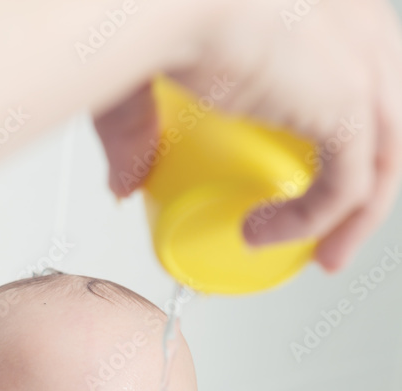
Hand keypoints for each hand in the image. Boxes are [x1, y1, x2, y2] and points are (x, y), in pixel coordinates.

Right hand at [94, 0, 401, 270]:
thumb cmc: (152, 14)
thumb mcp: (144, 83)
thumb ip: (138, 131)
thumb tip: (123, 184)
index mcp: (325, 7)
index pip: (363, 75)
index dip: (347, 137)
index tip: (308, 180)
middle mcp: (356, 25)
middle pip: (387, 120)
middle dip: (367, 187)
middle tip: (330, 237)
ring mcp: (360, 61)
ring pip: (385, 159)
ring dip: (354, 221)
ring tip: (319, 258)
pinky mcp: (349, 99)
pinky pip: (348, 185)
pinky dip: (309, 223)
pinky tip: (261, 234)